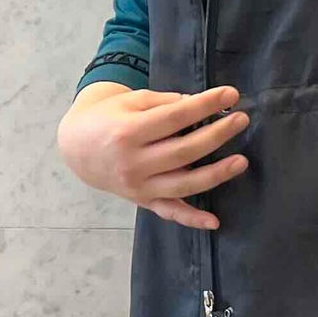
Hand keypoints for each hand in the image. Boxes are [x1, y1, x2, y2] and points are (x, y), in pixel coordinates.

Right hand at [56, 84, 249, 229]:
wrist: (76, 147)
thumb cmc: (108, 118)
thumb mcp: (130, 101)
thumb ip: (164, 104)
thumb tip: (199, 105)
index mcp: (128, 131)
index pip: (175, 117)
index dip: (205, 105)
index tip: (231, 94)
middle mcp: (133, 162)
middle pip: (184, 151)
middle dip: (217, 135)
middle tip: (241, 120)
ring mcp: (138, 186)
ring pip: (184, 184)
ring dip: (216, 174)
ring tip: (241, 161)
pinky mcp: (142, 201)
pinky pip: (170, 212)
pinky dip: (192, 220)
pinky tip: (214, 222)